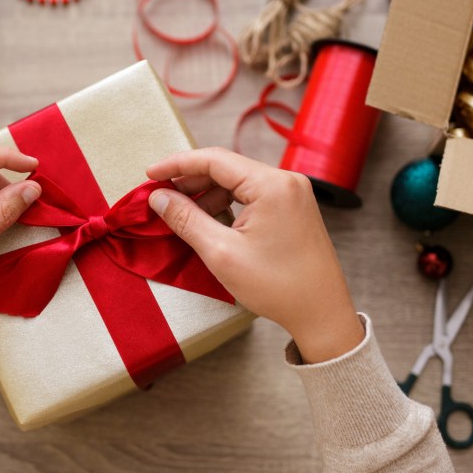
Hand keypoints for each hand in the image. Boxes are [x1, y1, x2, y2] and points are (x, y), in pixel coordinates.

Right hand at [147, 147, 363, 362]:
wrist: (321, 313)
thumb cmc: (277, 286)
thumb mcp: (221, 252)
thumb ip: (186, 219)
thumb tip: (159, 197)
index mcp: (272, 185)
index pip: (214, 159)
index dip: (177, 164)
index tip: (150, 174)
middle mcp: (286, 181)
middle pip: (227, 167)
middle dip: (190, 180)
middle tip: (160, 196)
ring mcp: (292, 193)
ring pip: (238, 181)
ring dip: (207, 193)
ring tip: (182, 213)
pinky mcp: (293, 208)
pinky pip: (252, 195)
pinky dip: (227, 203)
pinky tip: (209, 220)